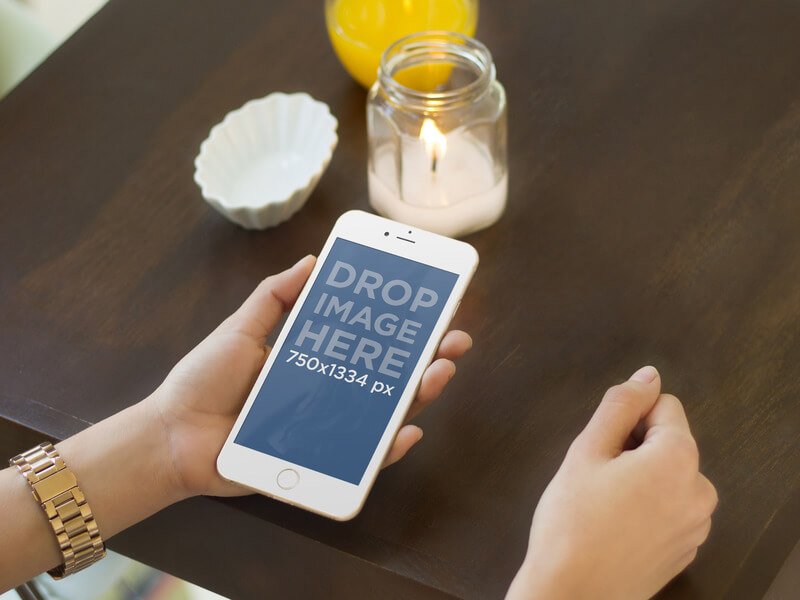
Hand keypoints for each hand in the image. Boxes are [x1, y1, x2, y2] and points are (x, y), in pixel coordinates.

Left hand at [147, 255, 471, 498]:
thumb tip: (313, 259)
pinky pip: (362, 460)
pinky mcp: (318, 463)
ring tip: (438, 373)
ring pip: (384, 413)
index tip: (431, 306)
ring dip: (418, 395)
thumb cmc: (204, 380)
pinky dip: (388, 448)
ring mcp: (327, 428)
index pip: (368, 341)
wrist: (172, 435)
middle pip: (388, 376)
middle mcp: (328, 392)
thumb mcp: (241, 329)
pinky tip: (407, 431)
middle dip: (426, 358)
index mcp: (315, 359)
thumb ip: (276, 296)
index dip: (401, 327)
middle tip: (453, 340)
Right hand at [506, 366, 717, 599]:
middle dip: (634, 448)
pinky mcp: (685, 550)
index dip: (628, 418)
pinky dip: (646, 507)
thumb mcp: (587, 450)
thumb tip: (648, 375)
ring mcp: (696, 525)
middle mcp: (700, 490)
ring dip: (640, 478)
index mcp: (680, 459)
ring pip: (667, 476)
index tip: (603, 445)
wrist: (571, 595)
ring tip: (603, 504)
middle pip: (669, 442)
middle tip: (597, 477)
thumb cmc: (572, 523)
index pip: (664, 406)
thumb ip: (621, 404)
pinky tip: (614, 526)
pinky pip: (669, 508)